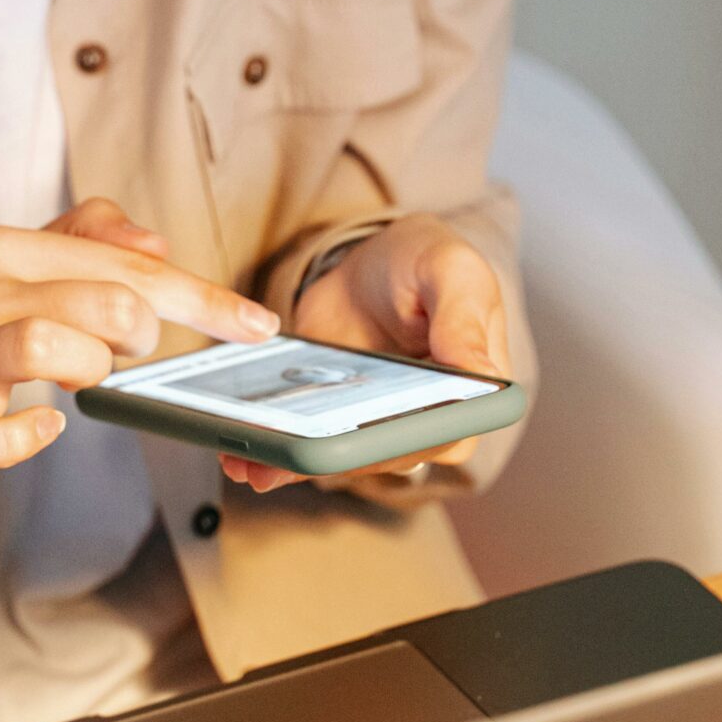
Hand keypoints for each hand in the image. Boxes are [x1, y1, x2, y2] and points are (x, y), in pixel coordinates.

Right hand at [0, 197, 278, 513]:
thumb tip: (156, 240)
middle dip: (142, 331)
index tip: (257, 326)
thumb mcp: (10, 269)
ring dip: (89, 369)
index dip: (203, 297)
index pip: (127, 264)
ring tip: (87, 379)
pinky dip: (27, 437)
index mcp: (5, 249)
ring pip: (43, 346)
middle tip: (134, 352)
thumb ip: (85, 240)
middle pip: (98, 297)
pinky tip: (39, 426)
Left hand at [219, 213, 509, 498]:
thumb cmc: (426, 261)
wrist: (375, 260)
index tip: (357, 443)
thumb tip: (481, 374)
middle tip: (287, 455)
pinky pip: (307, 440)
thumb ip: (463, 318)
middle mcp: (426, 422)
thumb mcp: (451, 272)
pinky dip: (275, 447)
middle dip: (334, 458)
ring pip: (340, 456)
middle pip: (382, 454)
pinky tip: (240, 448)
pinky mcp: (334, 416)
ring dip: (294, 461)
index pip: (442, 435)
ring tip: (250, 459)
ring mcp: (376, 423)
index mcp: (471, 395)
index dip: (401, 442)